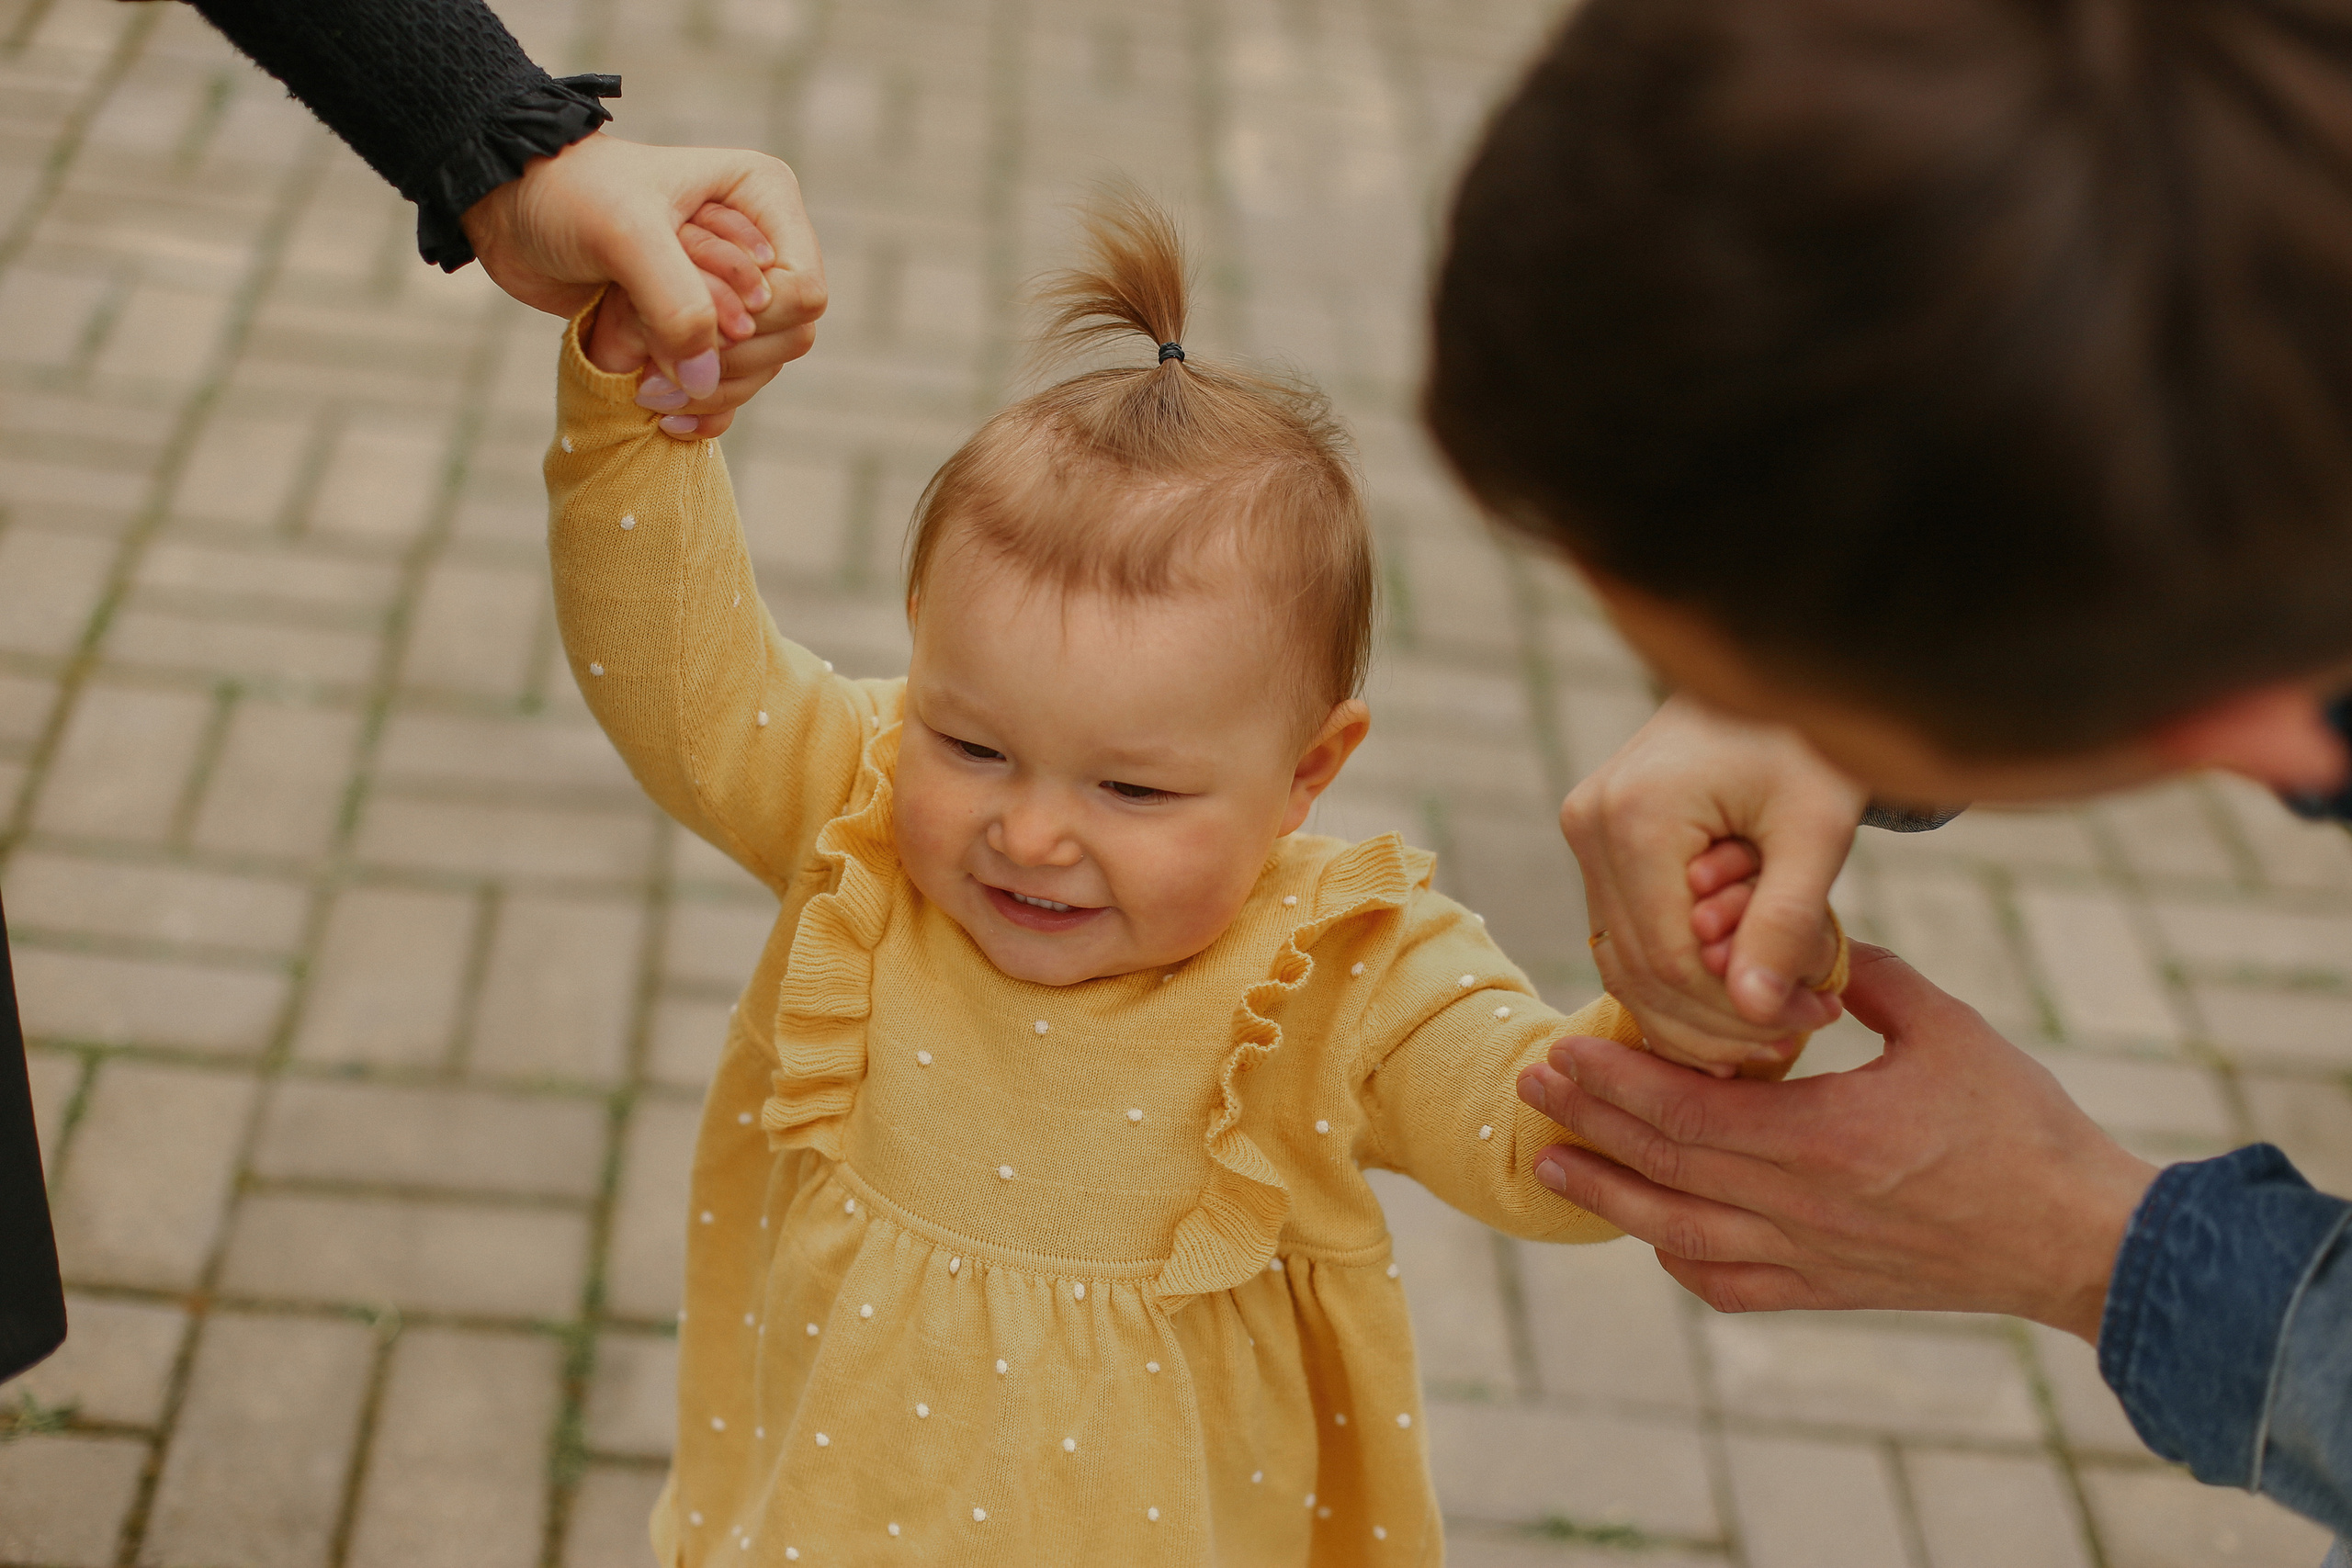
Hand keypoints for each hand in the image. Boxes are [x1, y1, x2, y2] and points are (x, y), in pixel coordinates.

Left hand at [462, 133, 826, 409]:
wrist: (510, 205)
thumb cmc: (569, 195)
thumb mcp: (626, 234)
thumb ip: (677, 302)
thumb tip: (708, 380)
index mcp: (764, 201)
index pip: (803, 291)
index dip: (757, 322)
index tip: (694, 322)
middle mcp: (760, 248)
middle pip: (790, 337)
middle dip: (728, 362)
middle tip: (658, 366)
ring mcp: (732, 292)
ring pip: (762, 369)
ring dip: (706, 388)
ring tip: (646, 389)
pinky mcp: (700, 329)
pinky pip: (731, 389)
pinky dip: (703, 410)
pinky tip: (665, 418)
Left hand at [1517, 943, 2158, 1338]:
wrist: (2084, 1240)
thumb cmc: (2024, 1125)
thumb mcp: (1946, 1027)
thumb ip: (1864, 978)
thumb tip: (1797, 939)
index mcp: (1827, 1137)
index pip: (1689, 1110)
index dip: (1618, 1082)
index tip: (1564, 1049)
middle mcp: (1805, 1207)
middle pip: (1667, 1167)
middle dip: (1591, 1123)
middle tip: (1532, 1085)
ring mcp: (1813, 1259)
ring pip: (1681, 1235)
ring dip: (1609, 1196)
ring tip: (1551, 1162)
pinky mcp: (1830, 1292)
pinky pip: (1732, 1286)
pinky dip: (1679, 1261)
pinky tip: (1650, 1236)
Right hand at [1562, 694, 1865, 1069]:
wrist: (1774, 669)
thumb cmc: (1806, 739)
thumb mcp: (1816, 828)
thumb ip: (1785, 920)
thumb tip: (1759, 1014)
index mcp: (1636, 816)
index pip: (1673, 959)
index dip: (1740, 1010)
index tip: (1814, 1017)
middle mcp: (1589, 824)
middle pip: (1641, 970)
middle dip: (1722, 1018)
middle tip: (1803, 1029)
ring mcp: (1584, 832)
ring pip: (1625, 963)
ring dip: (1697, 1007)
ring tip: (1778, 1022)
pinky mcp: (1596, 841)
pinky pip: (1626, 935)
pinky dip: (1677, 976)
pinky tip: (1738, 996)